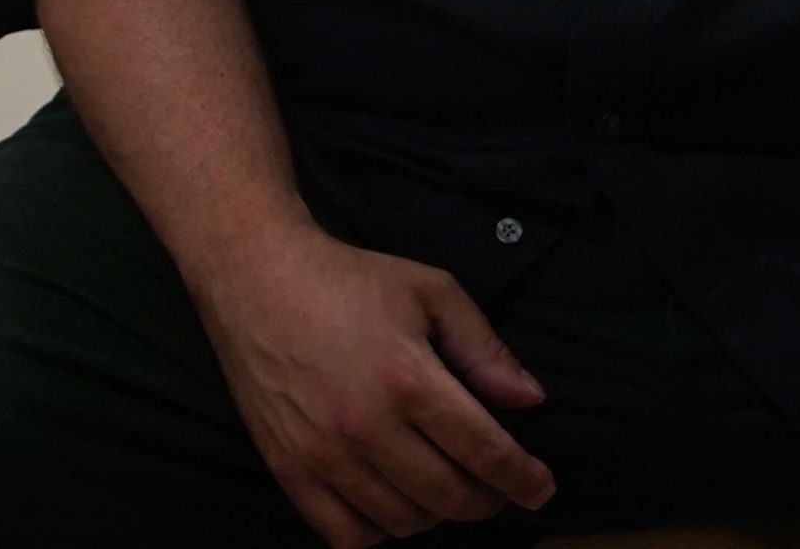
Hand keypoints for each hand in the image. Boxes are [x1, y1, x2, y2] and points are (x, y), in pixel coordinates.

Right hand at [187, 220, 556, 544]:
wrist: (257, 276)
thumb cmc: (350, 279)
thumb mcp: (429, 290)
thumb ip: (483, 347)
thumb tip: (530, 400)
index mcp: (409, 378)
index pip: (485, 452)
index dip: (523, 479)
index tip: (541, 487)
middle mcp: (368, 426)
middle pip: (449, 496)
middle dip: (487, 499)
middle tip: (496, 485)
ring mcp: (325, 454)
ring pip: (404, 521)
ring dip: (437, 513)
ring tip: (444, 485)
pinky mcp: (290, 469)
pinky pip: (347, 536)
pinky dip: (380, 532)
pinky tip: (394, 505)